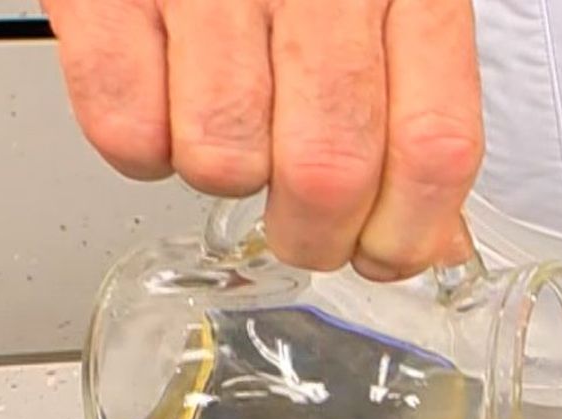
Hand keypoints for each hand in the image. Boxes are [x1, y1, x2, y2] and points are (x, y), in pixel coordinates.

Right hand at [42, 0, 481, 278]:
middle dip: (313, 235)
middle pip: (327, 173)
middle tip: (302, 228)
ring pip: (223, 162)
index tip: (386, 252)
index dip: (410, 231)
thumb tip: (434, 241)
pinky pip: (126, 129)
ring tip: (229, 128)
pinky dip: (141, 147)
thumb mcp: (389, 4)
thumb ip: (417, 118)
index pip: (434, 148)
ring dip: (223, 177)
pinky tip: (164, 102)